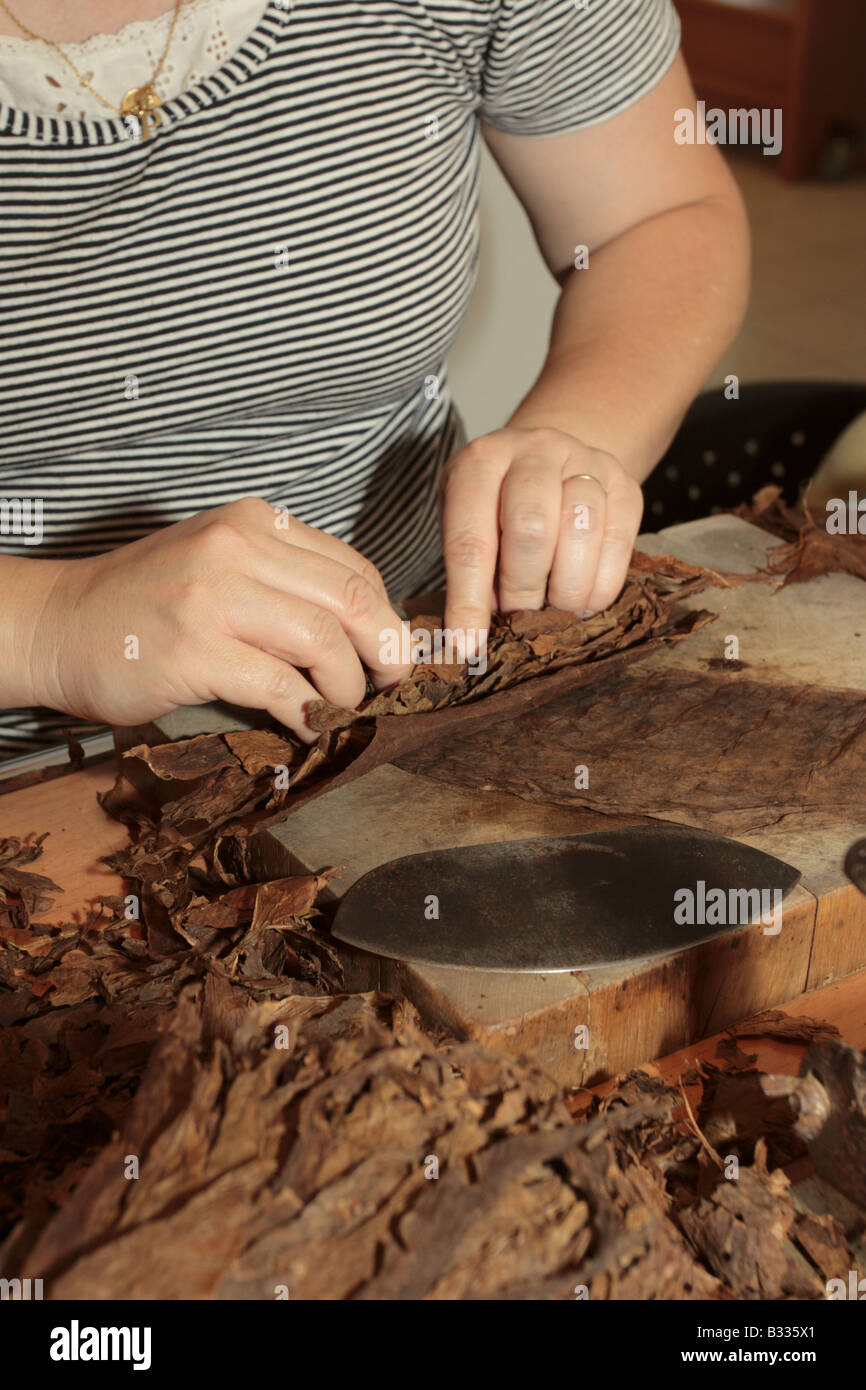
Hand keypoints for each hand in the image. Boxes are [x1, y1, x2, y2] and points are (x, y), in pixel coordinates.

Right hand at [27, 498, 412, 741]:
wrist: (60, 625)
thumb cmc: (148, 604)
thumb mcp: (221, 566)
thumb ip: (285, 584)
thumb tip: (368, 632)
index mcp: (253, 524)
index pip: (352, 567)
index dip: (386, 617)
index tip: (392, 654)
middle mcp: (236, 548)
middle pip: (351, 599)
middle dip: (387, 650)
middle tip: (391, 686)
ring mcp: (212, 596)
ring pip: (323, 641)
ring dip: (346, 686)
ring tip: (338, 707)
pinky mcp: (193, 649)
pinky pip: (278, 684)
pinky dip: (306, 711)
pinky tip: (306, 724)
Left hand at [441, 426, 643, 635]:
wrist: (551, 459)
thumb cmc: (499, 504)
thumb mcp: (469, 522)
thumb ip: (469, 572)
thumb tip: (469, 641)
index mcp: (479, 463)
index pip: (471, 541)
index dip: (469, 601)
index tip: (468, 646)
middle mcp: (534, 450)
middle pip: (532, 531)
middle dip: (524, 591)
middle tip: (522, 619)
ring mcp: (584, 461)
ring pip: (580, 534)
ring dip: (566, 592)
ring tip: (556, 610)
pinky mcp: (625, 483)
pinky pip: (619, 542)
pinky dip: (601, 586)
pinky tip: (586, 601)